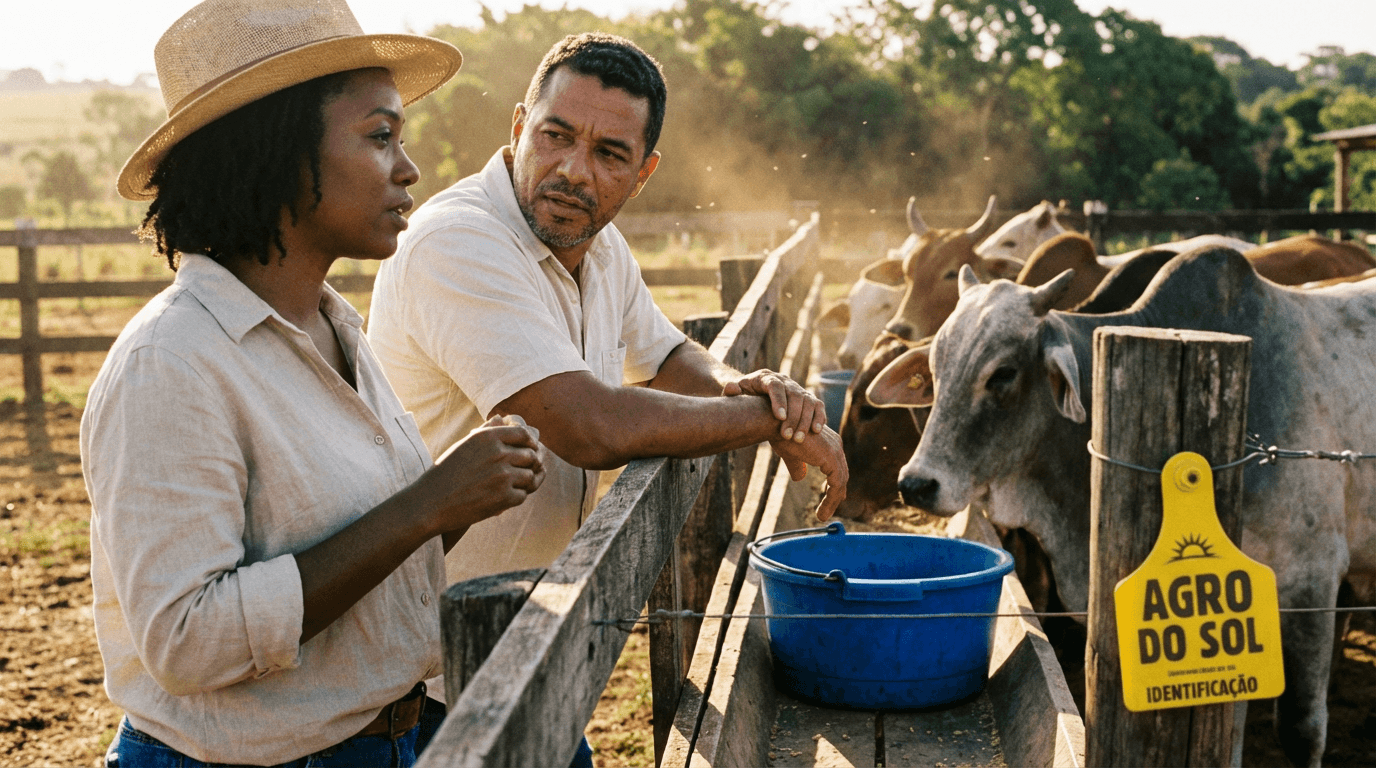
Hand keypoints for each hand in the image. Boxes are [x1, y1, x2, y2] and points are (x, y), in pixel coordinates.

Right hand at [423, 415, 545, 532]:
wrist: (431, 503)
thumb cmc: (446, 473)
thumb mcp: (464, 445)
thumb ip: (486, 432)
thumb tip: (503, 418)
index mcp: (488, 437)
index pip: (523, 434)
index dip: (530, 443)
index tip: (531, 449)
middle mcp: (498, 453)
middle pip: (530, 455)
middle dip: (526, 464)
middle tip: (517, 472)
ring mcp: (503, 476)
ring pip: (529, 476)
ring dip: (522, 482)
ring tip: (508, 487)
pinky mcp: (504, 497)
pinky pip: (522, 495)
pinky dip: (514, 498)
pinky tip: (501, 498)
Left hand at [723, 369, 825, 443]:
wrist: (755, 395)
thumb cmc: (744, 396)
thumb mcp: (736, 393)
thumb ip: (732, 391)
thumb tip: (731, 388)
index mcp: (766, 377)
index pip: (776, 386)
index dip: (779, 400)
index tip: (779, 418)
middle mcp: (785, 381)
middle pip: (794, 395)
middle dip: (793, 417)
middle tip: (787, 436)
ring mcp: (797, 389)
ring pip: (808, 401)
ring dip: (805, 421)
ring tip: (798, 439)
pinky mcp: (807, 398)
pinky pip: (817, 406)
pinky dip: (819, 417)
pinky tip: (816, 431)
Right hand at [769, 426, 847, 521]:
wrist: (777, 424)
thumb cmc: (781, 435)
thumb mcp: (791, 454)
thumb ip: (798, 466)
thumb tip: (800, 478)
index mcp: (829, 443)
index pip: (836, 468)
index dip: (834, 485)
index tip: (829, 500)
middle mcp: (836, 446)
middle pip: (841, 476)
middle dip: (835, 495)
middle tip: (826, 512)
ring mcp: (836, 453)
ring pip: (840, 483)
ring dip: (832, 502)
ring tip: (822, 516)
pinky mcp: (832, 460)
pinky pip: (837, 486)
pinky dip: (831, 500)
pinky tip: (822, 512)